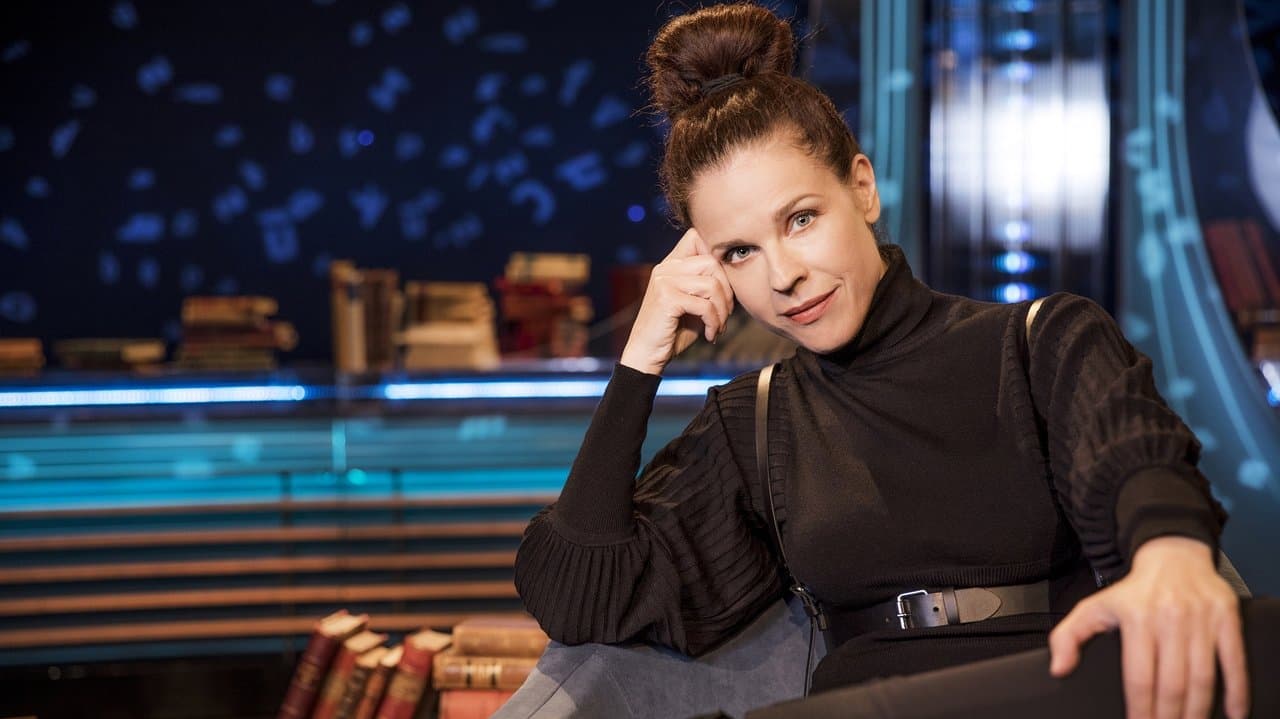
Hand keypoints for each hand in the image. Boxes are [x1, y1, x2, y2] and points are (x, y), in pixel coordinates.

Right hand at [619, 228, 734, 375]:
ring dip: (722, 310)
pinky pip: (704, 305)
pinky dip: (713, 322)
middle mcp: (665, 268)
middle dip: (727, 291)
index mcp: (670, 264)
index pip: (697, 236)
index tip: (722, 287)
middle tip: (726, 315)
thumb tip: (737, 274)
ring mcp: (664, 281)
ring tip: (718, 327)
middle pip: (712, 262)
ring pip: (712, 284)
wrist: (646, 355)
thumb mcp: (695, 304)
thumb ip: (709, 285)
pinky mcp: (667, 299)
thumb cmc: (674, 331)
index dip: (716, 255)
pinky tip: (709, 335)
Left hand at [1048, 536, 1247, 718]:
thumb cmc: (1134, 591)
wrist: (1173, 556)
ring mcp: (1201, 620)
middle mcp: (1169, 619)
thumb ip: (1068, 637)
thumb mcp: (1094, 607)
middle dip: (1168, 715)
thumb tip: (1059, 668)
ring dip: (1197, 710)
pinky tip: (1232, 713)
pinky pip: (1234, 661)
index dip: (1140, 708)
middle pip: (1171, 683)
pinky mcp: (1226, 619)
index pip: (1139, 676)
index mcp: (1136, 618)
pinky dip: (1236, 690)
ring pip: (1202, 677)